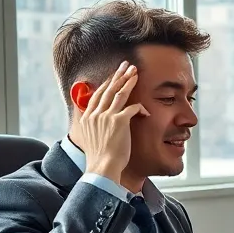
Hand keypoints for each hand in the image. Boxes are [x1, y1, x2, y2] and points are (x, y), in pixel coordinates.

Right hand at [69, 61, 146, 186]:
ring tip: (135, 72)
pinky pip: (133, 108)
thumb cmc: (99, 157)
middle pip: (108, 89)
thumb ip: (91, 125)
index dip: (107, 83)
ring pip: (119, 93)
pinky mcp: (119, 122)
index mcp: (87, 117)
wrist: (102, 167)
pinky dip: (141, 108)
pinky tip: (146, 110)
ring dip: (128, 81)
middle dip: (118, 75)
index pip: (98, 94)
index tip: (115, 75)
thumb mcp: (89, 138)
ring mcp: (106, 117)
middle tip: (126, 65)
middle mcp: (95, 114)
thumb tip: (91, 119)